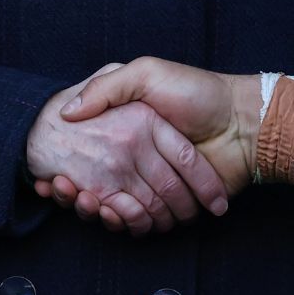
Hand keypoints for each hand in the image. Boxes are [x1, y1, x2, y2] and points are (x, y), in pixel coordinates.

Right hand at [54, 57, 259, 205]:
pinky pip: (136, 219)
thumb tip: (68, 110)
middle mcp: (139, 159)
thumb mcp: (149, 74)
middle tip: (56, 184)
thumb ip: (111, 85)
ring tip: (79, 195)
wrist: (244, 121)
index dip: (69, 164)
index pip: (91, 156)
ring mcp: (153, 184)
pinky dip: (118, 220)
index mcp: (132, 131)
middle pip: (96, 184)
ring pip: (111, 206)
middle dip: (74, 189)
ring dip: (90, 207)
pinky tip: (102, 209)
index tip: (50, 171)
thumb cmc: (199, 92)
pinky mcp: (170, 205)